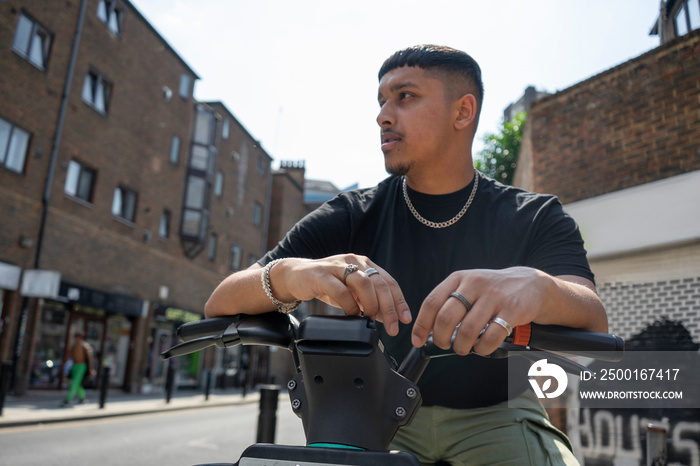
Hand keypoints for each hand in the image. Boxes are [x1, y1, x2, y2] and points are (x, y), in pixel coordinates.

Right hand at [275, 255, 411, 334]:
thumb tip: (387, 317)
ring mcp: (338, 266)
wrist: (296, 276)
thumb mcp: (351, 293)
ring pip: (363, 283)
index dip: (399, 301)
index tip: (405, 319)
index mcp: (364, 264)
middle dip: (389, 308)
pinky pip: (341, 290)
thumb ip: (368, 302)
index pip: (389, 282)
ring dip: (371, 305)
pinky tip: (352, 315)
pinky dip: (350, 305)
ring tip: (371, 319)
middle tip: (393, 327)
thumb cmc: (326, 285)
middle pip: (379, 283)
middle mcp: (354, 261)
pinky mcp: (322, 274)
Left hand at [411, 267, 549, 354]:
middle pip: (446, 318)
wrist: (531, 284)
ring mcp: (493, 296)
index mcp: (458, 278)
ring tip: (464, 348)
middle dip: (441, 338)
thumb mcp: (468, 286)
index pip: (431, 302)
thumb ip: (449, 302)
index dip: (421, 325)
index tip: (418, 340)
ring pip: (467, 330)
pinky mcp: (511, 310)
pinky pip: (490, 337)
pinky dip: (482, 348)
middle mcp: (474, 284)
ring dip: (462, 346)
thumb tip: (427, 328)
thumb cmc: (494, 289)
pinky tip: (482, 346)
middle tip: (445, 345)